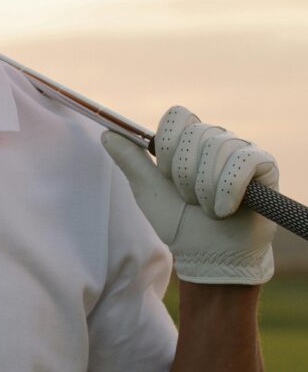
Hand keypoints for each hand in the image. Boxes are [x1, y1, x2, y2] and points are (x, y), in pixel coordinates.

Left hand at [101, 106, 277, 284]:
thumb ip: (129, 159)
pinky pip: (245, 160)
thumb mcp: (147, 190)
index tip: (165, 173)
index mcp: (188, 142)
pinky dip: (228, 189)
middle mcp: (216, 140)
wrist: (208, 256)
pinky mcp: (264, 166)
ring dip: (204, 187)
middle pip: (196, 132)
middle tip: (187, 198)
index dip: (167, 144)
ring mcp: (241, 151)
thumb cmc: (178, 223)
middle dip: (183, 173)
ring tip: (206, 208)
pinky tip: (224, 209)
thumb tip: (106, 132)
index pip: (177, 115)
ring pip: (219, 147)